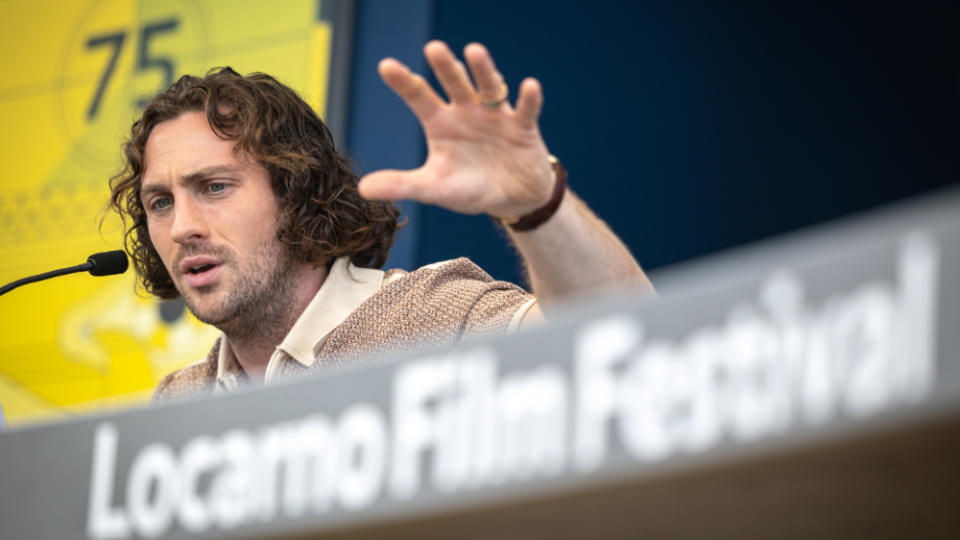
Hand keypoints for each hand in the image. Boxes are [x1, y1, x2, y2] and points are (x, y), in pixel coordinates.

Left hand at [358, 41, 554, 218]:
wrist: (512, 200)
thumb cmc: (470, 188)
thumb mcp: (435, 188)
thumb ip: (402, 185)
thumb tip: (361, 189)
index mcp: (441, 123)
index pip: (419, 97)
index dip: (404, 82)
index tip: (386, 66)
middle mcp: (466, 112)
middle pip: (454, 84)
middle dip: (445, 66)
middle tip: (432, 48)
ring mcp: (495, 116)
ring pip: (488, 88)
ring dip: (482, 70)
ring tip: (474, 51)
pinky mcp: (523, 128)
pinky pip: (526, 110)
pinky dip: (528, 99)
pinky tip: (528, 86)